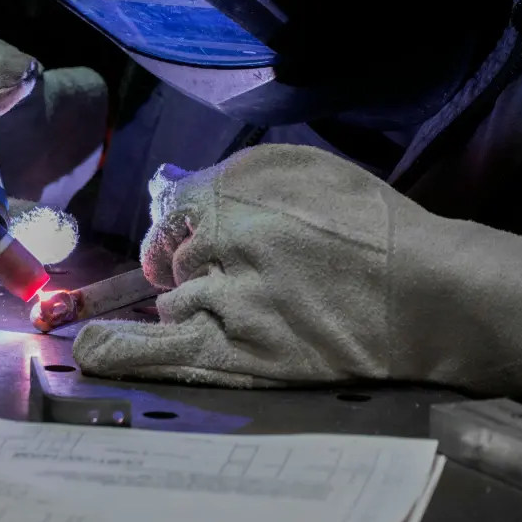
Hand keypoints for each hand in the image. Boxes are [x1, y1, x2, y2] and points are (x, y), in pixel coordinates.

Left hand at [73, 145, 521, 394]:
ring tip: (245, 310)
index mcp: (244, 188)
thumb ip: (239, 173)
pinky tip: (93, 351)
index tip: (186, 243)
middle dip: (190, 267)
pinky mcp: (239, 349)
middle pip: (172, 256)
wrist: (427, 295)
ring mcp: (231, 298)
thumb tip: (174, 188)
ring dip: (194, 306)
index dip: (179, 229)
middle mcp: (230, 238)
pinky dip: (126, 351)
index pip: (176, 207)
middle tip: (234, 279)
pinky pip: (164, 348)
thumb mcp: (311, 170)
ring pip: (173, 301)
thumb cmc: (374, 230)